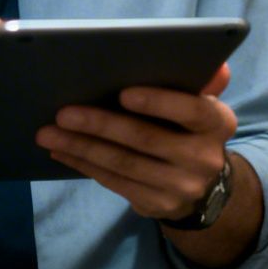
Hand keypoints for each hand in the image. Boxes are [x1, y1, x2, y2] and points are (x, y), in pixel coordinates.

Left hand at [36, 63, 237, 220]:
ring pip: (124, 163)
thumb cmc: (189, 128)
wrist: (202, 186)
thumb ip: (203, 82)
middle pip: (146, 138)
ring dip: (82, 147)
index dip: (158, 102)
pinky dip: (84, 165)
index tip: (123, 93)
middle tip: (63, 112)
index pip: (193, 110)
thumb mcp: (202, 104)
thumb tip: (215, 63)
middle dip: (101, 124)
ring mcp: (181, 186)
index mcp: (218, 123)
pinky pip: (115, 182)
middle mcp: (204, 157)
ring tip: (49, 133)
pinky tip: (62, 151)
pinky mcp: (158, 205)